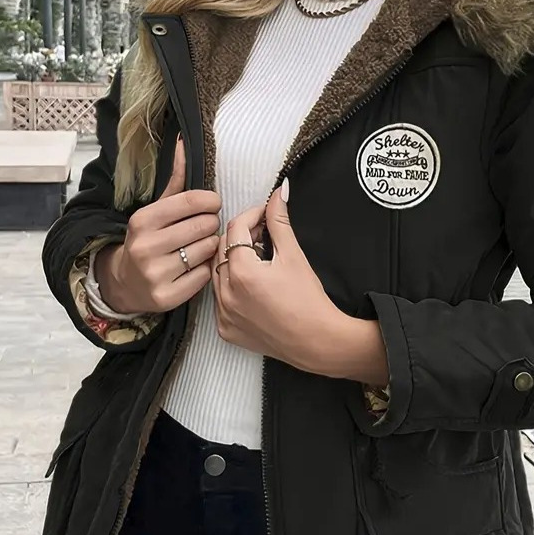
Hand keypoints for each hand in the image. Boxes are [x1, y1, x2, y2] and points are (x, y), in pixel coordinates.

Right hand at [96, 138, 220, 313]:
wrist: (124, 283)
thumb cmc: (148, 239)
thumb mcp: (155, 210)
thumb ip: (175, 181)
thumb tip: (183, 143)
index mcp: (142, 220)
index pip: (192, 202)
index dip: (210, 201)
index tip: (213, 204)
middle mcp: (146, 247)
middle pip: (204, 226)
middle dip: (211, 224)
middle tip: (207, 227)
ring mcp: (156, 274)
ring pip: (207, 250)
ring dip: (210, 246)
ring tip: (200, 246)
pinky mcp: (167, 297)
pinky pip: (205, 276)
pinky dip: (207, 269)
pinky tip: (197, 266)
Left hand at [213, 180, 388, 385]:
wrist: (316, 342)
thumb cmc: (309, 301)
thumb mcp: (294, 256)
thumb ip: (280, 222)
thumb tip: (278, 192)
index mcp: (243, 272)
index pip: (236, 229)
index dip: (251, 216)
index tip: (264, 216)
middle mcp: (226, 294)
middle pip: (222, 249)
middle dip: (241, 237)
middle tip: (264, 237)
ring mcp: (223, 314)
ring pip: (217, 274)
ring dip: (233, 262)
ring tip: (258, 262)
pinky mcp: (225, 330)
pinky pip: (219, 299)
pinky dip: (231, 288)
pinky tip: (252, 287)